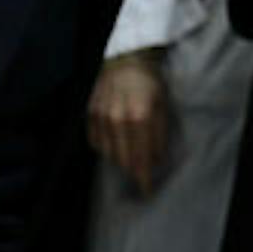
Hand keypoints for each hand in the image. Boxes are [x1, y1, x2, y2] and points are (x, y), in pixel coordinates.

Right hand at [86, 49, 169, 196]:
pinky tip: (115, 143)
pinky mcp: (89, 115)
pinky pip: (96, 143)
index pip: (141, 158)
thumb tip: (155, 161)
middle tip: (141, 174)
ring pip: (109, 153)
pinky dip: (106, 148)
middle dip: (134, 170)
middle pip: (123, 159)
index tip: (147, 191)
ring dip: (121, 159)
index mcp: (139, 117)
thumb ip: (158, 135)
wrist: (127, 59)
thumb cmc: (150, 83)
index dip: (144, 178)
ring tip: (130, 156)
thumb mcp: (163, 106)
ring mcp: (100, 118)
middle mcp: (117, 120)